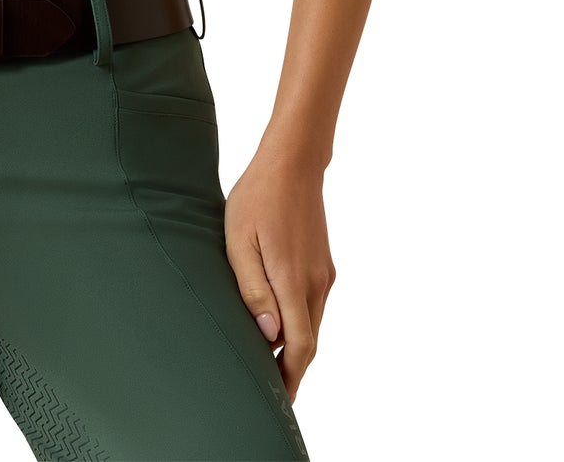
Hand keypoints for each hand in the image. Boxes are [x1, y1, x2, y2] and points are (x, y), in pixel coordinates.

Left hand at [222, 145, 335, 404]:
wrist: (293, 163)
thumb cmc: (257, 197)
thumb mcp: (239, 241)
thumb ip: (253, 289)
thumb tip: (269, 335)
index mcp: (293, 280)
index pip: (299, 346)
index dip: (289, 377)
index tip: (278, 400)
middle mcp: (316, 282)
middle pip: (309, 342)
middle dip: (293, 370)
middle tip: (273, 394)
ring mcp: (323, 273)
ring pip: (314, 325)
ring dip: (297, 349)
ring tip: (272, 366)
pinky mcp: (324, 264)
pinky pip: (314, 306)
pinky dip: (302, 325)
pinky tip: (282, 328)